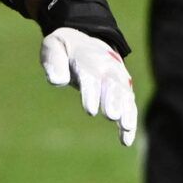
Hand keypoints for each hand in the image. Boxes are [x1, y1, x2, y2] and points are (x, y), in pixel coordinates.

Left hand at [40, 28, 138, 145]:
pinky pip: (129, 106)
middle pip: (113, 85)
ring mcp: (118, 79)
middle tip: (112, 115)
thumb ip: (54, 62)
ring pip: (125, 96)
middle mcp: (107, 68)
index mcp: (89, 58)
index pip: (91, 76)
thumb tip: (56, 80)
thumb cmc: (66, 48)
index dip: (91, 92)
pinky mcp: (123, 91)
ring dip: (126, 112)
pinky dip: (129, 121)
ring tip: (126, 128)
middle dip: (113, 100)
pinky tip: (126, 141)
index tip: (90, 110)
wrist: (87, 41)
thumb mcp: (53, 46)